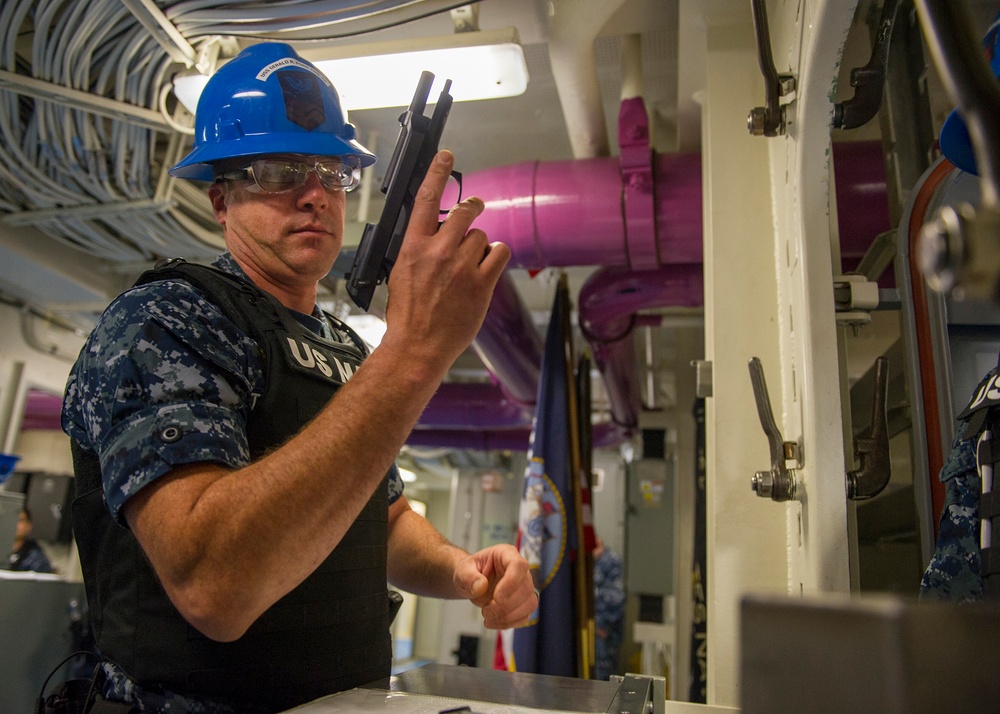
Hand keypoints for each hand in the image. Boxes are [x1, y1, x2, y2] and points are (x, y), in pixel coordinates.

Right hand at [382, 150, 510, 367]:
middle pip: (464, 211)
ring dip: (480, 244)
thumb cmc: (408, 314)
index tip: (446, 156)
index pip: (426, 199)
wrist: (418, 346)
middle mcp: (438, 252)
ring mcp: (461, 267)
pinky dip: (496, 255)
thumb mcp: (401, 272)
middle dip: (472, 207)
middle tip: (475, 208)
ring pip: (482, 235)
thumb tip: (434, 232)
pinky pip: (499, 252)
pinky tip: (487, 266)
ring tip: (470, 264)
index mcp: (412, 247)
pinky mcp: (482, 283)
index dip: (437, 172)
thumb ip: (419, 248)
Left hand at [453, 544, 537, 628]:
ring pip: (530, 603)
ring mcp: (524, 586)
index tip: (497, 598)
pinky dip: (508, 623)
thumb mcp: (462, 571)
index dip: (511, 583)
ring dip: (508, 616)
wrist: (471, 583)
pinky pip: (524, 616)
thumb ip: (468, 577)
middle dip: (505, 605)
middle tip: (485, 611)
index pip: (518, 565)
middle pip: (525, 588)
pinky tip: (493, 622)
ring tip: (487, 617)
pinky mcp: (523, 603)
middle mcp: (520, 570)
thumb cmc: (469, 572)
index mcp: (507, 555)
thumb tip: (481, 587)